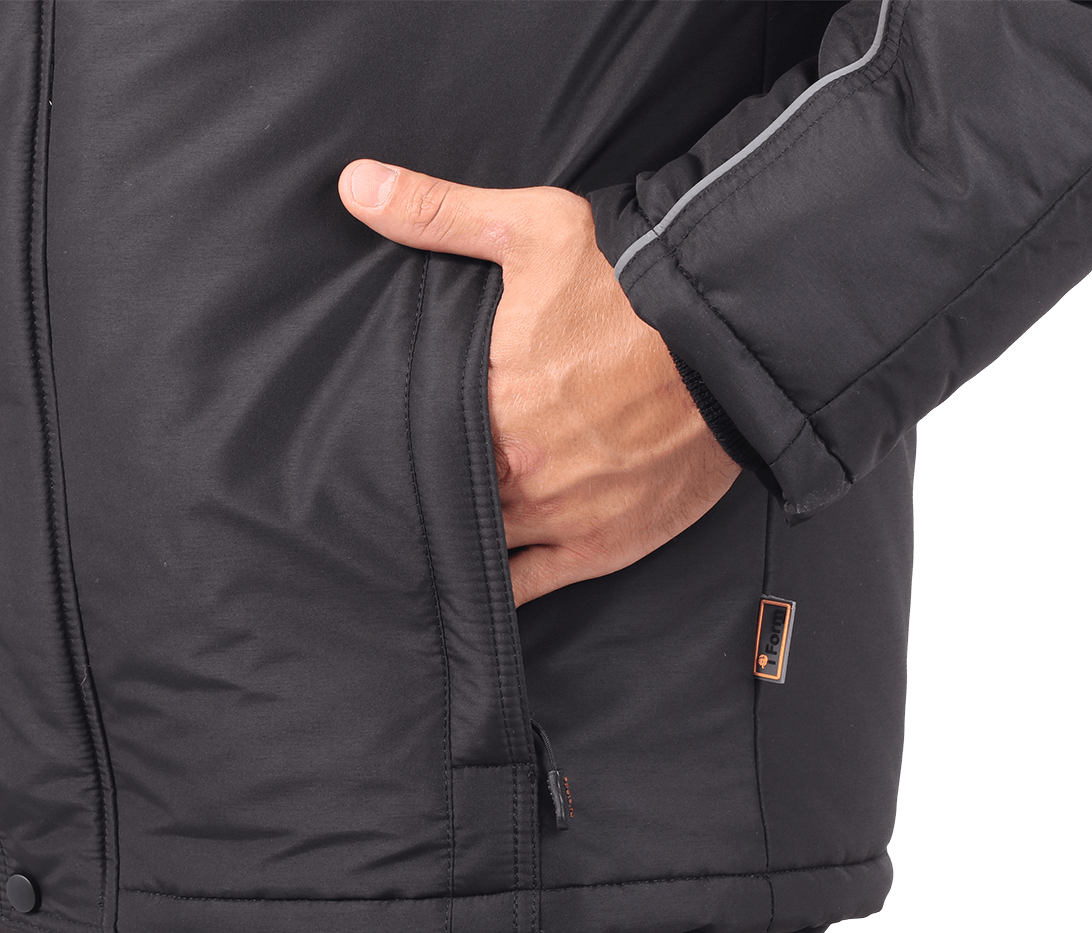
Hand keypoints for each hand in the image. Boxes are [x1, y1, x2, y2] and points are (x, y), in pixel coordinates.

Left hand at [339, 160, 741, 605]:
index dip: (393, 445)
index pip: (413, 442)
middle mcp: (518, 471)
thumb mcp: (535, 228)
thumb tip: (355, 185)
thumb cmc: (637, 285)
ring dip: (461, 536)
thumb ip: (438, 213)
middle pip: (445, 497)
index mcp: (488, 403)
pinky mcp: (601, 549)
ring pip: (481, 545)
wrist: (736, 342)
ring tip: (433, 531)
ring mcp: (559, 518)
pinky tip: (474, 582)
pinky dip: (500, 587)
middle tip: (397, 490)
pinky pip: (530, 587)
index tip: (376, 444)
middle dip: (427, 491)